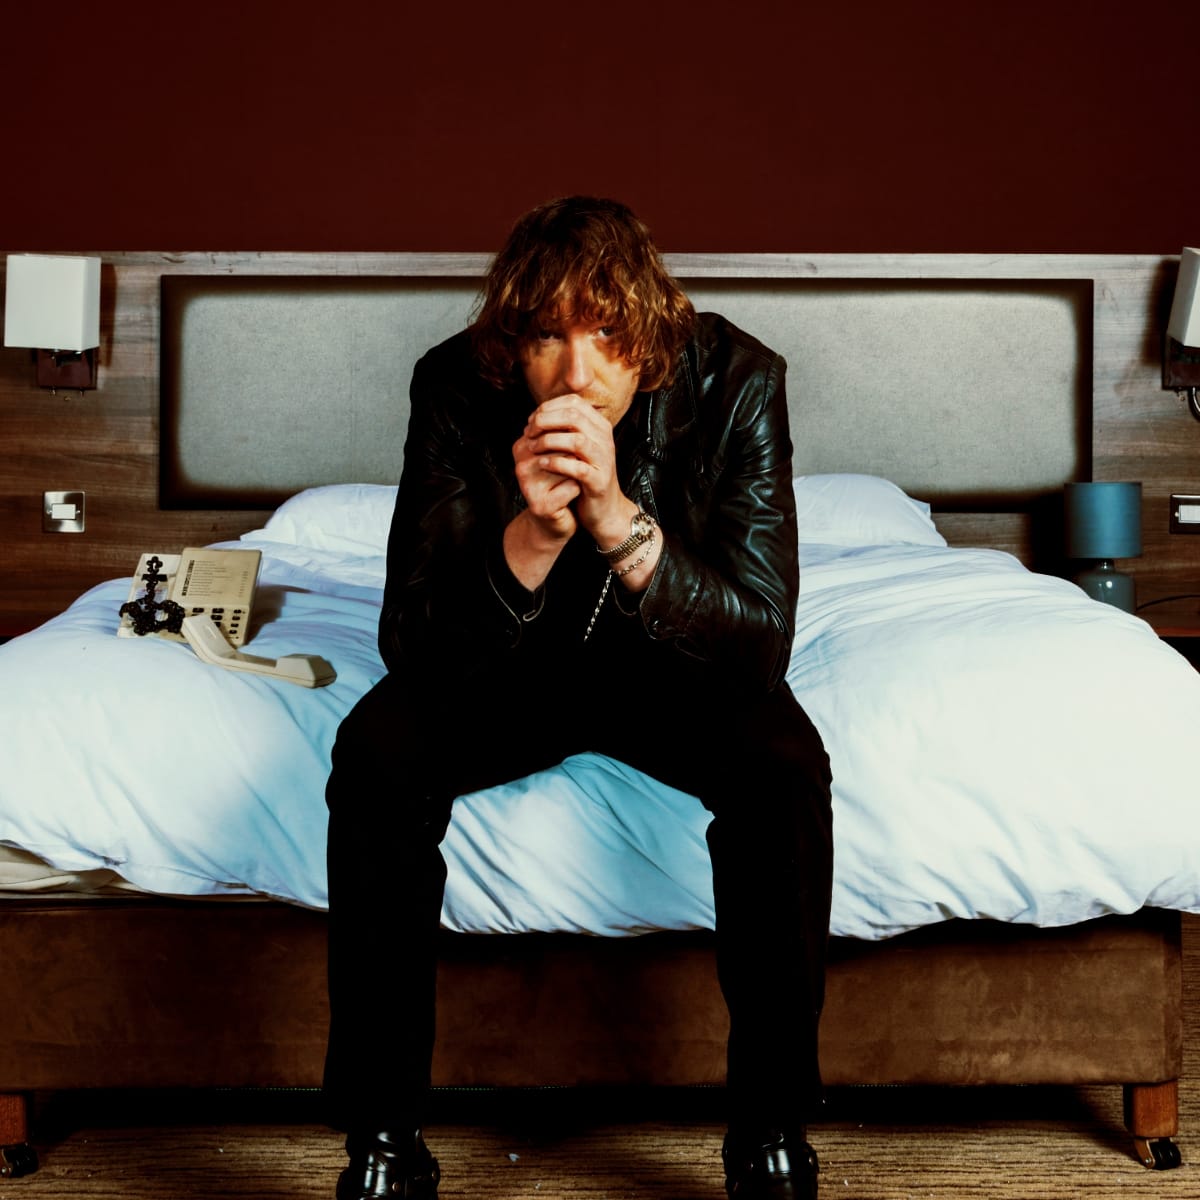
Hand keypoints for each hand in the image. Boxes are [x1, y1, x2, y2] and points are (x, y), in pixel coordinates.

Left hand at [518, 394, 630, 544]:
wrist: (604, 508)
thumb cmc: (584, 474)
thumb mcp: (577, 446)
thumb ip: (565, 428)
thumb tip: (538, 414)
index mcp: (600, 425)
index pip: (573, 402)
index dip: (548, 407)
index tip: (531, 420)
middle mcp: (605, 439)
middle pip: (574, 416)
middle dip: (545, 421)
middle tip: (529, 432)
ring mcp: (604, 460)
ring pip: (577, 440)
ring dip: (549, 441)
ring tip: (533, 448)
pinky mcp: (599, 481)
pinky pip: (577, 468)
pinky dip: (557, 464)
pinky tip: (543, 464)